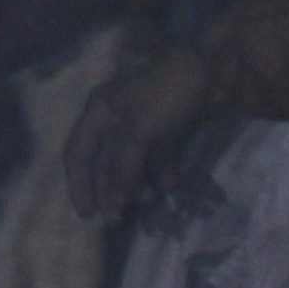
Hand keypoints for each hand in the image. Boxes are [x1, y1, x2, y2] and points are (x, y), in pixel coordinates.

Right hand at [69, 44, 216, 222]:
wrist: (211, 69)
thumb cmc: (165, 95)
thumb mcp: (138, 132)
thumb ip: (123, 168)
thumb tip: (114, 204)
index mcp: (98, 112)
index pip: (77, 153)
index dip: (79, 184)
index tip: (88, 215)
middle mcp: (114, 117)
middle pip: (104, 161)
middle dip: (111, 190)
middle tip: (120, 218)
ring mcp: (142, 122)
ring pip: (131, 162)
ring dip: (137, 183)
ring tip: (150, 201)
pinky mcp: (166, 127)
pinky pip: (156, 156)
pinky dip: (160, 172)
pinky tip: (171, 186)